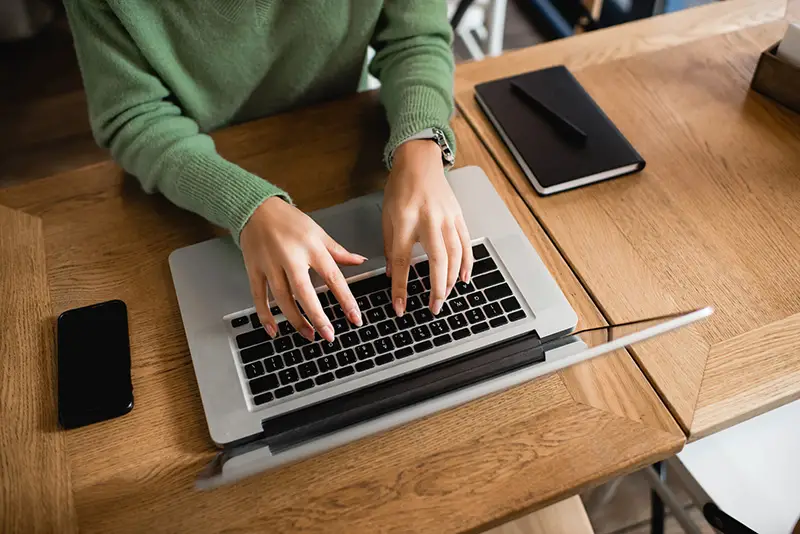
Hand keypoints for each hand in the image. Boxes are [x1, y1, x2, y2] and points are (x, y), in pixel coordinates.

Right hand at [240, 197, 365, 342]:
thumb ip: (338, 250)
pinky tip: (274, 330)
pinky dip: (265, 315)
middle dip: (317, 316)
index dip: (345, 299)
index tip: (355, 318)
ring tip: (309, 335)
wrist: (255, 208)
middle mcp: (291, 257)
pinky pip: (259, 297)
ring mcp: (270, 264)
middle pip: (304, 292)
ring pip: (282, 298)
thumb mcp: (318, 232)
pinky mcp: (254, 269)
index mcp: (311, 247)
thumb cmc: (289, 220)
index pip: (333, 277)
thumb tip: (360, 261)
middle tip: (329, 335)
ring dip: (296, 320)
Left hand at [382, 139, 472, 315]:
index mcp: (405, 221)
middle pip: (437, 261)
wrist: (420, 162)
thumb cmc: (400, 188)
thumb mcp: (387, 217)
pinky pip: (466, 244)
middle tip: (434, 308)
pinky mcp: (458, 217)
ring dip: (451, 279)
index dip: (400, 288)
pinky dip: (467, 263)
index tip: (400, 307)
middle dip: (436, 289)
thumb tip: (392, 276)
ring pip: (455, 255)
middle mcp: (428, 220)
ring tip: (445, 296)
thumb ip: (389, 247)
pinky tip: (464, 278)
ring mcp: (447, 218)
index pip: (402, 261)